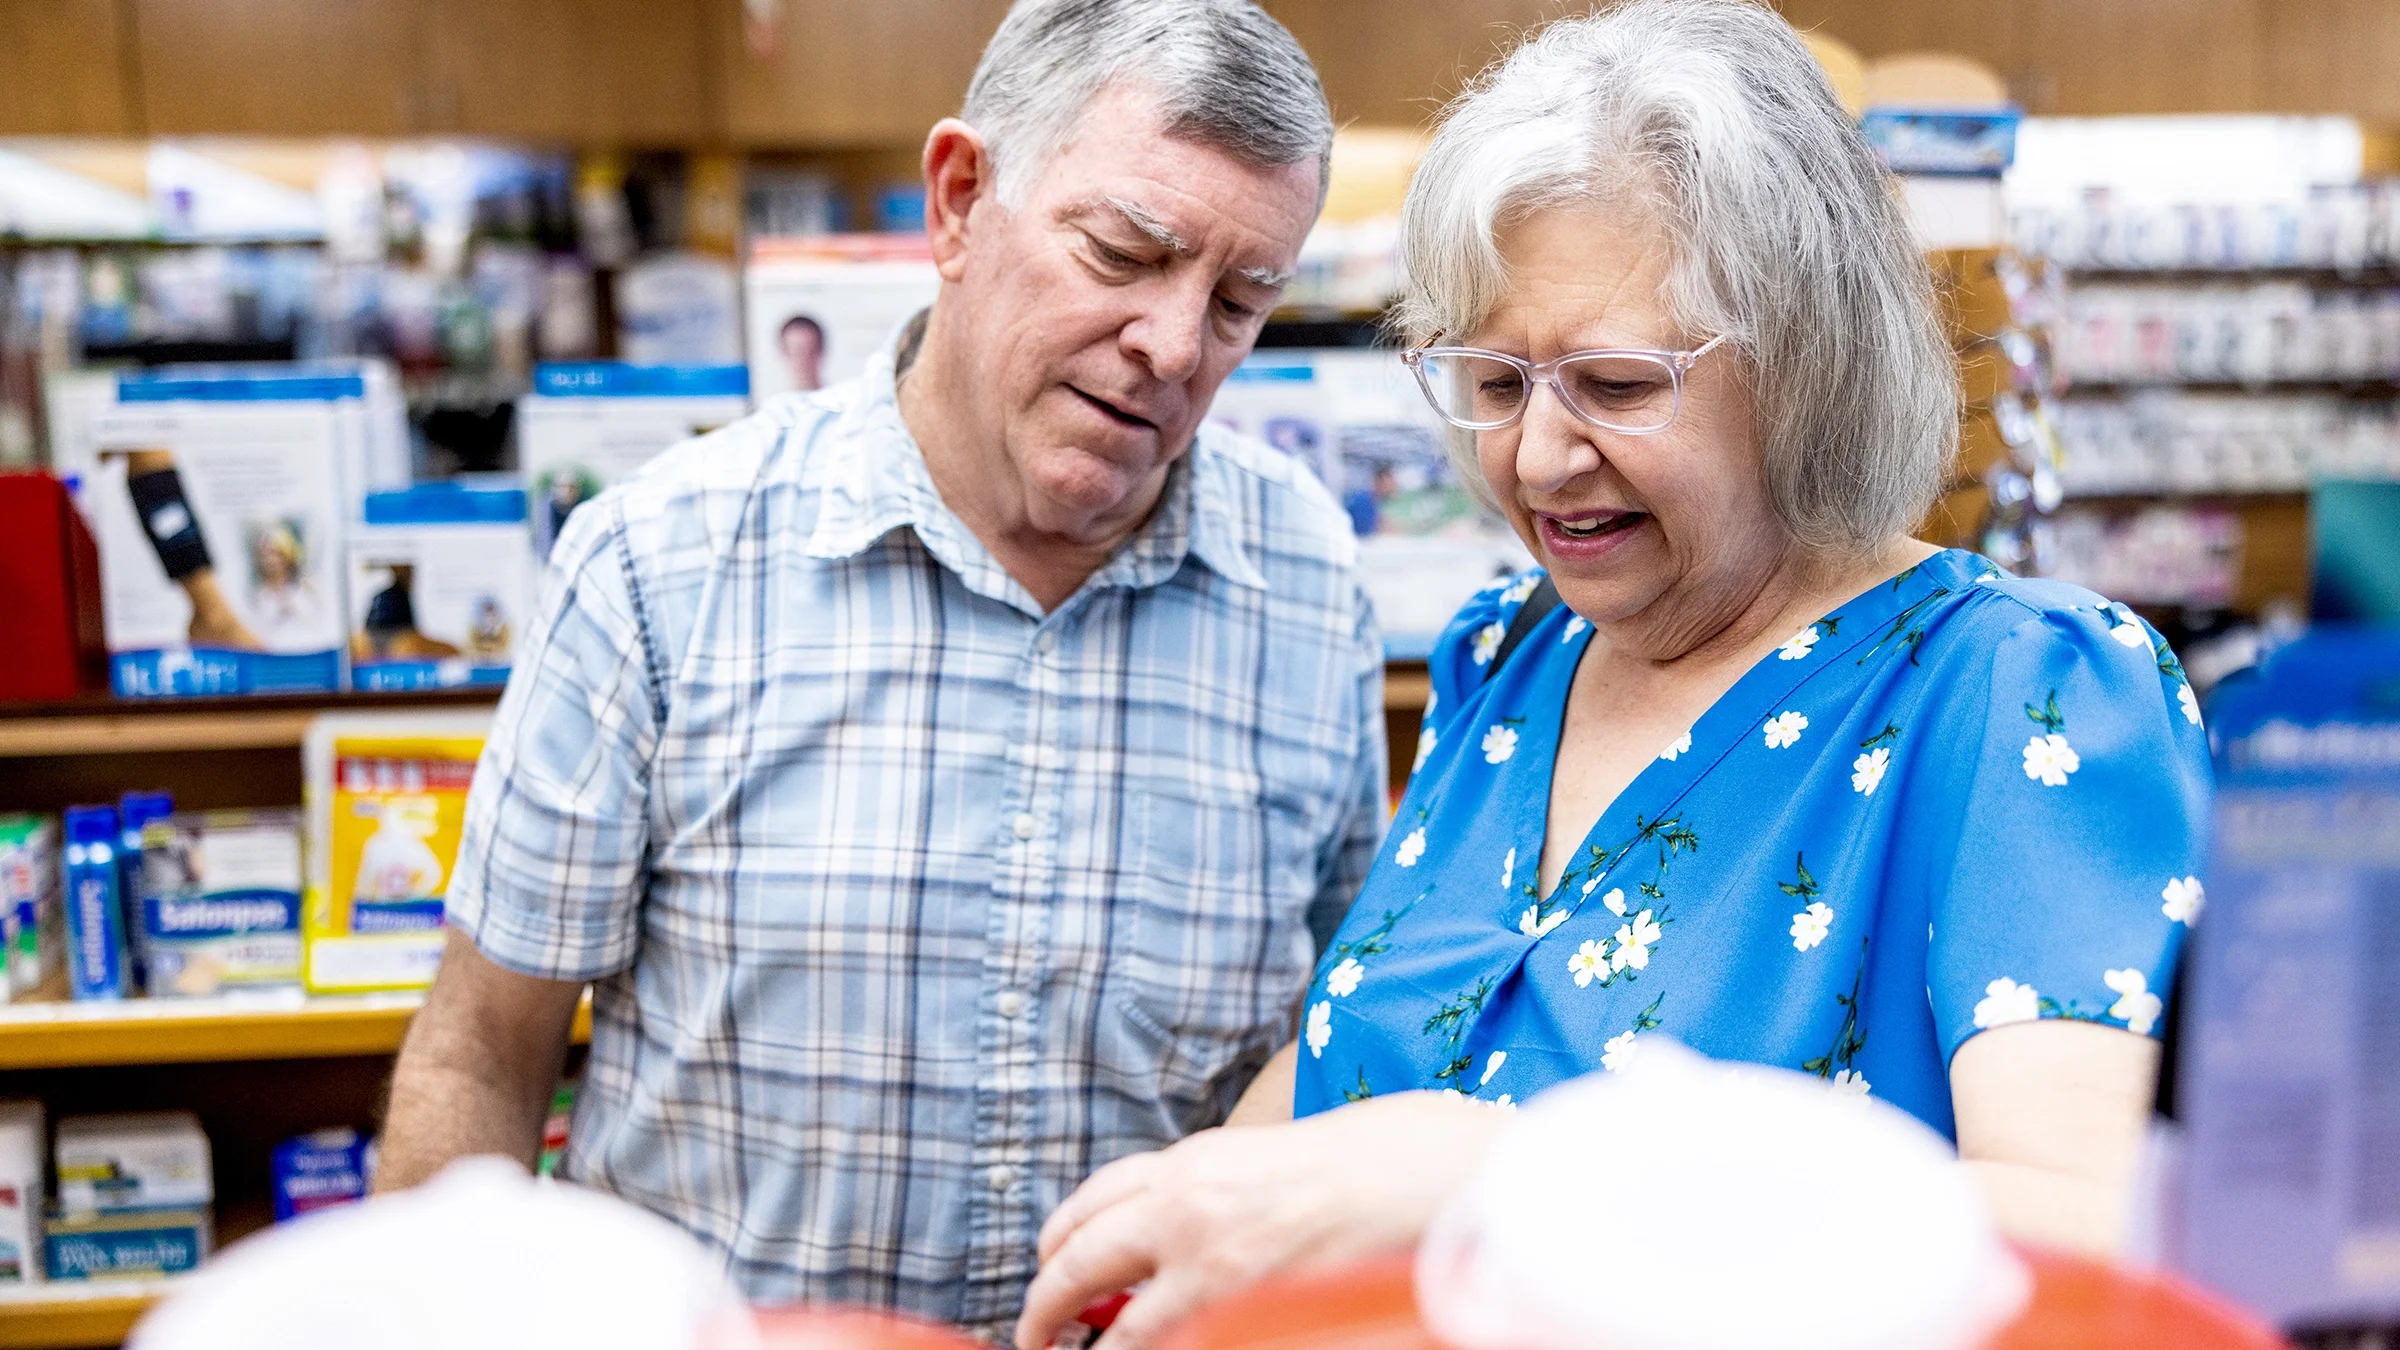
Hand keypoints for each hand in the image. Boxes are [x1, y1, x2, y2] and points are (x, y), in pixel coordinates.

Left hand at [1013, 1092, 1508, 1349]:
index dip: (1061, 1237)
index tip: (1052, 1260)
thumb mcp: (1277, 1152)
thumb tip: (1181, 1228)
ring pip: (1120, 1333)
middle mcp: (1187, 1211)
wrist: (1439, 1178)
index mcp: (1194, 1161)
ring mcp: (1213, 1272)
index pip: (1094, 1200)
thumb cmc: (1380, 1158)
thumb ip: (1221, 1187)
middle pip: (1076, 1263)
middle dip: (1042, 1305)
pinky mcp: (1246, 1314)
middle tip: (1032, 1333)